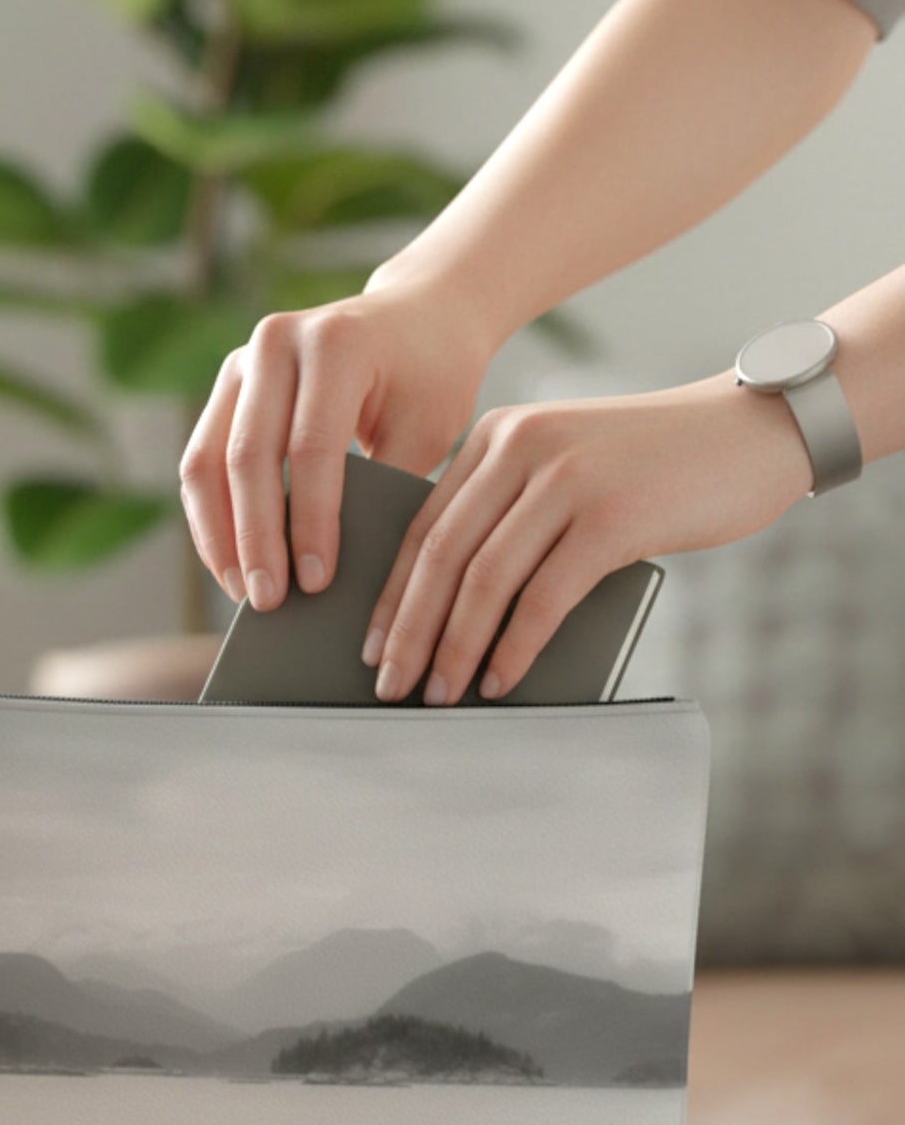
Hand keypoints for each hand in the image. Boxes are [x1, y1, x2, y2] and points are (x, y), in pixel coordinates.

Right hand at [178, 273, 493, 609]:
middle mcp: (276, 342)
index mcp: (336, 342)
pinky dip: (211, 519)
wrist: (417, 316)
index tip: (316, 581)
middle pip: (246, 455)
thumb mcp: (428, 428)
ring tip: (241, 592)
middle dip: (254, 538)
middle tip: (267, 601)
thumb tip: (331, 571)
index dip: (309, 520)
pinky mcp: (226, 388)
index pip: (311, 446)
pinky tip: (229, 564)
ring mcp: (242, 362)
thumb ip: (382, 487)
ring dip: (219, 535)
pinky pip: (200, 463)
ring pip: (205, 462)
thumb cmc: (431, 378)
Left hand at [365, 375, 815, 704]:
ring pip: (484, 580)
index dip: (392, 595)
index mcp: (497, 436)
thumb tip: (455, 616)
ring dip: (455, 648)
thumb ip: (513, 518)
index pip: (424, 527)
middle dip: (410, 632)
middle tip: (391, 686)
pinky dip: (514, 646)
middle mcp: (521, 446)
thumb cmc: (653, 469)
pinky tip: (499, 680)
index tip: (372, 649)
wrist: (752, 430)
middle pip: (442, 556)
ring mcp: (567, 478)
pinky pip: (543, 595)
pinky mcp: (611, 514)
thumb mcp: (566, 472)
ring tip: (440, 694)